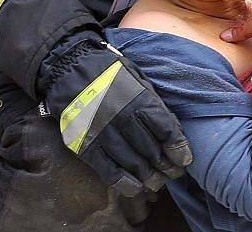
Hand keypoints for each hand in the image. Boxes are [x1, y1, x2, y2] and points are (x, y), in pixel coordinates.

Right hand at [45, 39, 192, 196]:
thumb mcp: (135, 76)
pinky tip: (135, 187)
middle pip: (151, 150)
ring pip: (132, 164)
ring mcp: (103, 133)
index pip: (165, 129)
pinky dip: (124, 182)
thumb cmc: (107, 70)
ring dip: (148, 177)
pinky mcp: (85, 145)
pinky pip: (108, 171)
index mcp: (138, 98)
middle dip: (165, 166)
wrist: (68, 65)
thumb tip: (171, 127)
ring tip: (156, 182)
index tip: (184, 159)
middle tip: (172, 174)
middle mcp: (122, 117)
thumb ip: (152, 101)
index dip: (178, 148)